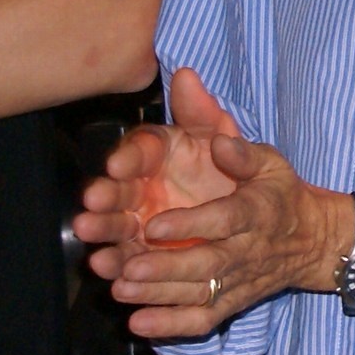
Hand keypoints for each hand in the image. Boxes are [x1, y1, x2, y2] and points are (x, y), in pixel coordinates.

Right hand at [74, 68, 242, 257]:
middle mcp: (143, 186)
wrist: (260, 219)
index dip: (129, 156)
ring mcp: (141, 221)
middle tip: (93, 203)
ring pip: (118, 228)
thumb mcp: (228, 138)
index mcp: (160, 152)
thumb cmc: (238, 169)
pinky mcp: (144, 255)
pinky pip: (130, 262)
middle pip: (118, 190)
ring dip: (105, 236)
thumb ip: (206, 114)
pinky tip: (113, 277)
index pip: (140, 148)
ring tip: (95, 246)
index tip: (119, 165)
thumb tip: (188, 76)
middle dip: (104, 197)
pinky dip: (120, 270)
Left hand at [93, 128, 354, 341]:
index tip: (154, 224)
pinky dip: (171, 326)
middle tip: (129, 267)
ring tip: (121, 289)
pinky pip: (202, 320)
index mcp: (256, 213)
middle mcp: (246, 251)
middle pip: (206, 265)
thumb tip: (219, 142)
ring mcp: (238, 282)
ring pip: (198, 294)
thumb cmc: (281, 196)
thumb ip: (243, 154)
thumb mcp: (272, 165)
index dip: (190, 225)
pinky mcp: (231, 304)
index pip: (223, 220)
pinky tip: (139, 324)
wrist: (312, 241)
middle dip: (166, 268)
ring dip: (159, 295)